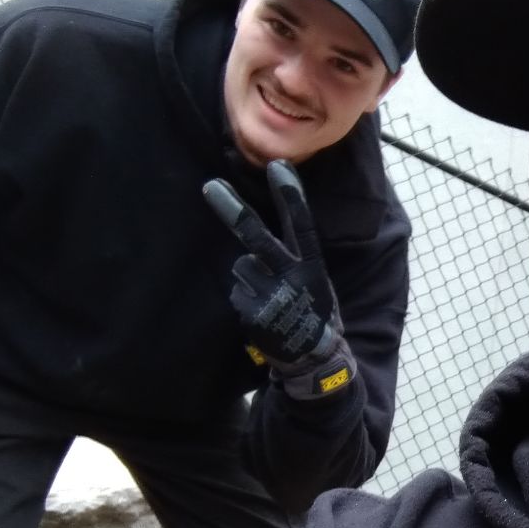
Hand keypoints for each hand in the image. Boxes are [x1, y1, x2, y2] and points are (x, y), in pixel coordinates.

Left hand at [202, 160, 356, 399]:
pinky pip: (238, 291)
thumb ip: (296, 259)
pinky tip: (262, 313)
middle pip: (258, 238)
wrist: (314, 360)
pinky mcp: (252, 314)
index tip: (278, 167)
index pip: (302, 226)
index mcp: (313, 267)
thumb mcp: (318, 282)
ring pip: (242, 266)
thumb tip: (253, 244)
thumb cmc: (315, 314)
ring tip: (269, 297)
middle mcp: (292, 278)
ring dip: (250, 278)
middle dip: (233, 211)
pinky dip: (246, 299)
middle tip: (209, 187)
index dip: (290, 196)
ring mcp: (270, 296)